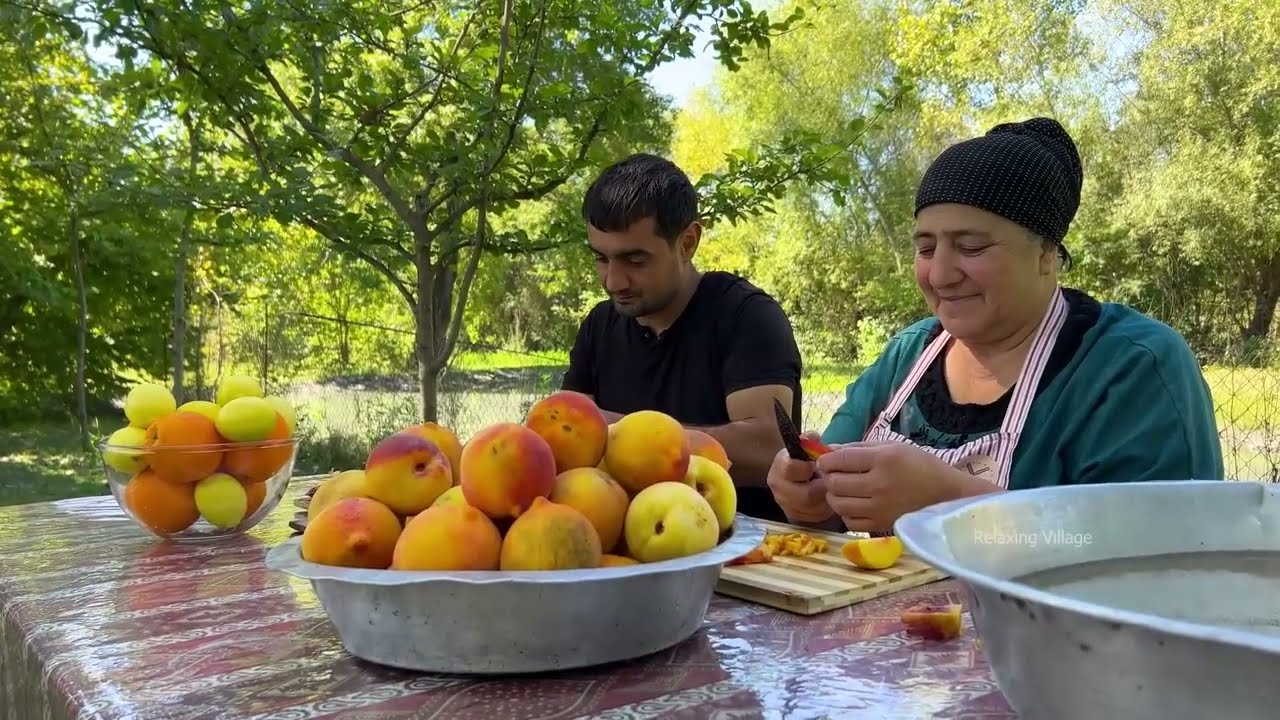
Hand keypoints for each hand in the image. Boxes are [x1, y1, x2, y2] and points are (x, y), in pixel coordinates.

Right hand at [765, 432, 833, 523]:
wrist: (800, 476)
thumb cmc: (805, 460)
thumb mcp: (806, 448)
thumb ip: (810, 441)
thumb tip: (811, 437)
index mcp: (780, 467)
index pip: (790, 469)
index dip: (807, 467)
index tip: (815, 465)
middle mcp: (779, 488)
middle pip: (805, 495)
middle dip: (822, 488)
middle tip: (829, 480)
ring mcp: (786, 505)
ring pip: (813, 508)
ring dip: (826, 498)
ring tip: (830, 488)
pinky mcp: (796, 517)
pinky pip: (816, 517)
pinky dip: (825, 508)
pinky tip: (827, 498)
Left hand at [816, 441, 961, 532]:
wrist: (948, 495)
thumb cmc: (921, 466)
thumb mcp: (894, 446)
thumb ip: (859, 447)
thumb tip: (829, 450)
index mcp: (883, 460)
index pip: (840, 460)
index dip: (825, 460)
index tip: (824, 461)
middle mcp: (879, 484)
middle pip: (835, 483)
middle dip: (828, 477)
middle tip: (834, 474)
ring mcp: (880, 508)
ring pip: (838, 504)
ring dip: (834, 495)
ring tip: (843, 490)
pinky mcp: (881, 525)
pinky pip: (849, 522)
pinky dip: (846, 513)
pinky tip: (855, 505)